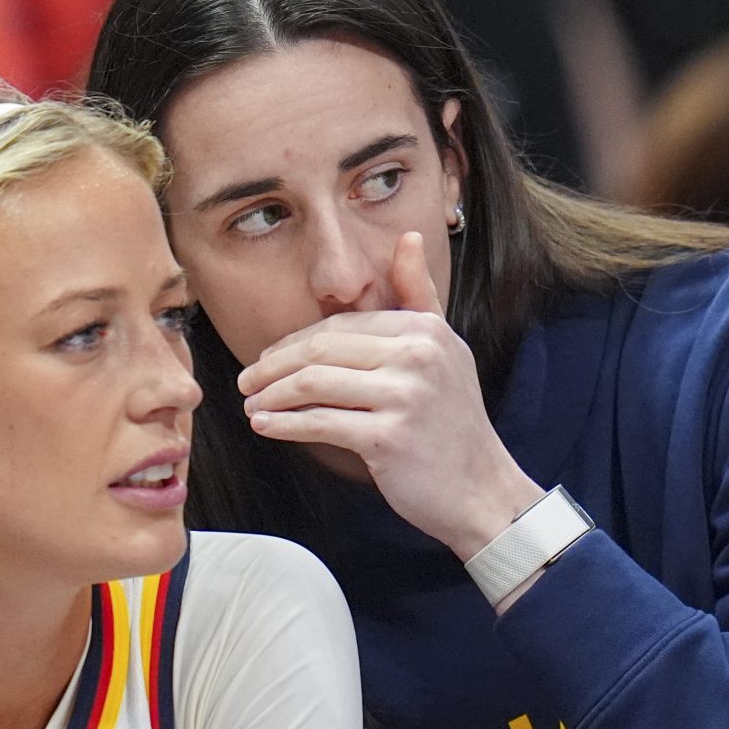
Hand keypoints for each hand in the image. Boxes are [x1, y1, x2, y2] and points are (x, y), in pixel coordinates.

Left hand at [238, 231, 543, 557]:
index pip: (340, 327)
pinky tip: (265, 427)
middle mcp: (417, 356)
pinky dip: (284, 424)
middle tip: (247, 381)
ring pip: (312, 383)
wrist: (481, 490)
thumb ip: (419, 297)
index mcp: (425, 330)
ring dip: (271, 395)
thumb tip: (409, 238)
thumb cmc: (453, 424)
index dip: (294, 343)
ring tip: (251, 405)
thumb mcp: (445, 350)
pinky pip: (319, 423)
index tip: (268, 360)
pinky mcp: (388, 438)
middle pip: (320, 350)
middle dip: (273, 366)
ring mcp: (404, 396)